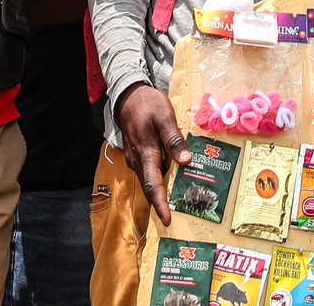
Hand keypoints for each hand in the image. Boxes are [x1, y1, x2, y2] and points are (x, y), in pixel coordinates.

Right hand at [117, 82, 188, 225]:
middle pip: (151, 187)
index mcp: (146, 153)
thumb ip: (174, 139)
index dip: (161, 204)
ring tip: (177, 203)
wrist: (128, 95)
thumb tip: (185, 161)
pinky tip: (172, 178)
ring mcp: (136, 158)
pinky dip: (158, 179)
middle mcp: (138, 160)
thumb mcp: (164, 116)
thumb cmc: (148, 104)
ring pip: (149, 180)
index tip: (167, 220)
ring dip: (161, 192)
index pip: (154, 184)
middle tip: (177, 217)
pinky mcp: (137, 154)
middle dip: (162, 204)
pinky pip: (148, 171)